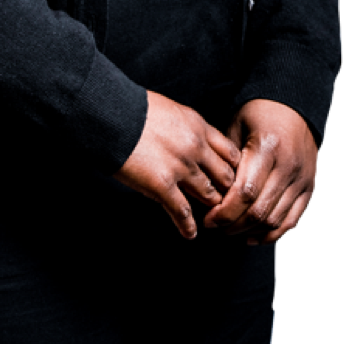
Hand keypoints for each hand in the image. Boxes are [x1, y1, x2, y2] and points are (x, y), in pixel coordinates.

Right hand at [113, 90, 240, 239]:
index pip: (229, 153)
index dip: (231, 168)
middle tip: (225, 200)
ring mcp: (180, 168)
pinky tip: (190, 233)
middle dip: (227, 190)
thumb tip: (189, 138)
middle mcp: (195, 147)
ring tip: (212, 218)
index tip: (229, 177)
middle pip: (225, 176)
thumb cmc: (134, 109)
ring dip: (211, 208)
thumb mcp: (170, 110)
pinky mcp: (162, 185)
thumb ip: (186, 126)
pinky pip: (182, 211)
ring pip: (208, 195)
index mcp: (198, 126)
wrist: (111, 115)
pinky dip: (187, 226)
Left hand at [203, 99, 318, 243]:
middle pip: (259, 211)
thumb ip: (226, 158)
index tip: (209, 219)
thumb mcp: (236, 125)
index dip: (225, 212)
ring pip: (276, 221)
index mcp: (267, 149)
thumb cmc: (259, 114)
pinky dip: (273, 235)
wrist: (294, 106)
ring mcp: (302, 180)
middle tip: (216, 226)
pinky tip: (255, 236)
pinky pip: (293, 222)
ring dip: (251, 231)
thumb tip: (208, 190)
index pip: (245, 193)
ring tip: (231, 231)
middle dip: (234, 225)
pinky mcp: (310, 189)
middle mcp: (288, 167)